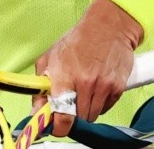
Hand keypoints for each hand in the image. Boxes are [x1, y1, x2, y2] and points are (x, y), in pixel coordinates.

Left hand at [32, 0, 142, 135]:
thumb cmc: (76, 40)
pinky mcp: (117, 88)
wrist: (107, 27)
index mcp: (64, 74)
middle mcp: (84, 82)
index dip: (58, 126)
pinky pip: (106, 109)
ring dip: (85, 110)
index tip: (55, 127)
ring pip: (92, 116)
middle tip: (68, 104)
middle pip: (78, 118)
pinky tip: (95, 88)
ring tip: (82, 92)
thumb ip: (41, 83)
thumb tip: (37, 108)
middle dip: (71, 115)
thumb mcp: (50, 56)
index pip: (62, 114)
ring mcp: (103, 86)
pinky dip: (99, 104)